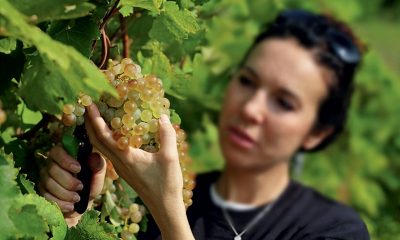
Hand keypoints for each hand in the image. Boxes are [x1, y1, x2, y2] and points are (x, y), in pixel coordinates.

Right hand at [38, 145, 105, 226]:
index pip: (58, 151)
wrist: (82, 204)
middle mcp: (52, 164)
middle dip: (68, 180)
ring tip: (77, 198)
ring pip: (48, 183)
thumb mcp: (97, 176)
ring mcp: (44, 177)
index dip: (66, 160)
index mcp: (65, 155)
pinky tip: (70, 206)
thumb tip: (94, 157)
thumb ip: (98, 165)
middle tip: (80, 187)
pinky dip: (59, 203)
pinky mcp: (41, 191)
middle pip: (52, 169)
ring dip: (64, 193)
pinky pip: (45, 196)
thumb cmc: (89, 185)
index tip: (78, 169)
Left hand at [84, 104, 192, 238]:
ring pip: (101, 147)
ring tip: (98, 115)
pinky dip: (106, 138)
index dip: (94, 119)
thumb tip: (162, 117)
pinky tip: (115, 132)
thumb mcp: (170, 157)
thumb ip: (166, 135)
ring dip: (96, 130)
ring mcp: (121, 167)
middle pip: (96, 141)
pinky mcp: (126, 170)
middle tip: (89, 105)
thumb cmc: (166, 183)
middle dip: (89, 122)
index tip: (89, 103)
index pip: (103, 136)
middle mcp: (119, 162)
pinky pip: (110, 151)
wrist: (164, 207)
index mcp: (126, 157)